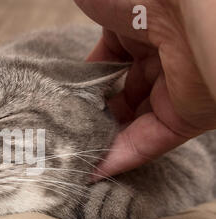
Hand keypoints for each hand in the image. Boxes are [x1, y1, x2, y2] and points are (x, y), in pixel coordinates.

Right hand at [74, 0, 215, 177]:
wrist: (188, 8)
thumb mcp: (99, 3)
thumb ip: (87, 20)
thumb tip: (77, 34)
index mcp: (140, 32)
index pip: (108, 65)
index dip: (85, 84)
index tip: (61, 101)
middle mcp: (159, 62)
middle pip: (120, 98)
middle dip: (92, 115)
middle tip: (62, 131)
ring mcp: (173, 91)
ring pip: (132, 125)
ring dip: (102, 141)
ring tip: (70, 155)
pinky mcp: (185, 119)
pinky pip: (148, 143)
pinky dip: (119, 159)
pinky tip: (90, 171)